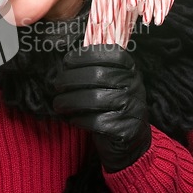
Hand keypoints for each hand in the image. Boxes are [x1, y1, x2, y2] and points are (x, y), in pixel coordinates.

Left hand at [53, 44, 150, 172]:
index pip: (107, 54)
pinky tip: (71, 119)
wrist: (130, 138)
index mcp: (129, 69)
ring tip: (58, 103)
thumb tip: (66, 61)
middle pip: (97, 75)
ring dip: (69, 101)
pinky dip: (78, 119)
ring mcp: (132, 107)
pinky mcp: (125, 129)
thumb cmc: (111, 103)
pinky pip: (95, 121)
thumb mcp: (111, 80)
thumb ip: (94, 67)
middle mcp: (135, 85)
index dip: (83, 56)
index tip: (67, 62)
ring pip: (94, 99)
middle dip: (70, 79)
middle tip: (57, 85)